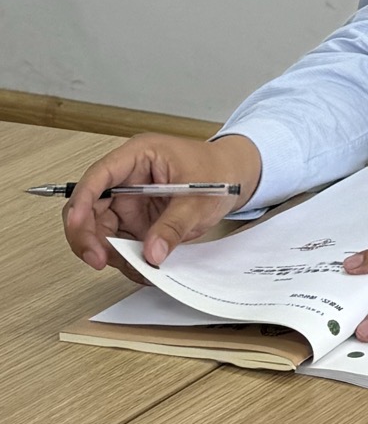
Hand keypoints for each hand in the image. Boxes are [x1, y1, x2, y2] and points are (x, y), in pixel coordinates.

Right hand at [62, 133, 262, 270]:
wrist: (234, 177)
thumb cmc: (218, 172)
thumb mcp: (200, 198)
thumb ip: (174, 225)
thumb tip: (151, 253)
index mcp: (139, 156)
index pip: (99, 175)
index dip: (81, 200)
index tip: (77, 225)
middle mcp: (126, 179)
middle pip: (88, 208)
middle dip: (88, 236)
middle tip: (101, 260)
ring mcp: (127, 201)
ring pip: (98, 231)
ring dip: (109, 252)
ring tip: (138, 266)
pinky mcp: (133, 221)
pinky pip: (117, 243)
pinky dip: (125, 259)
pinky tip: (142, 268)